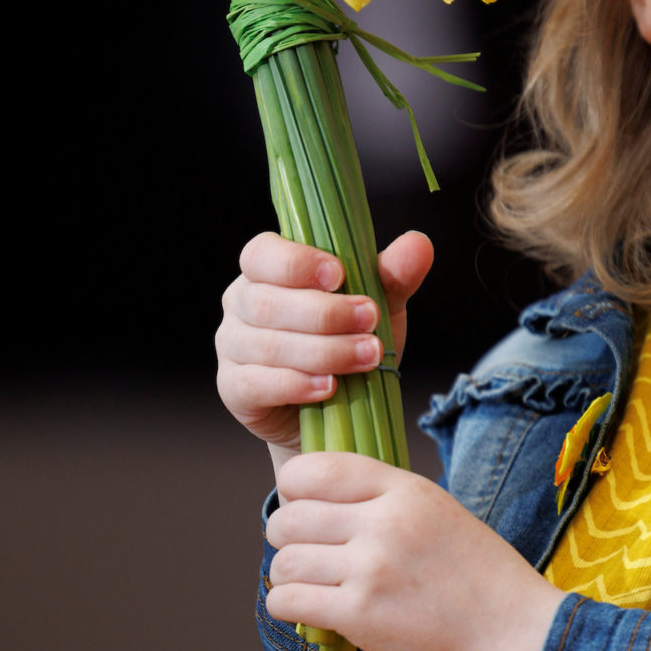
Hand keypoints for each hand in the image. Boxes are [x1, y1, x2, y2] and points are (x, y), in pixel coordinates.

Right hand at [216, 230, 433, 469]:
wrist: (337, 407)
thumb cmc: (350, 339)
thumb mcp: (378, 304)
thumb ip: (393, 274)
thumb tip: (418, 243)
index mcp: (267, 269)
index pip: (262, 253)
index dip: (296, 263)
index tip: (339, 276)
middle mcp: (241, 302)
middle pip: (268, 302)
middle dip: (325, 314)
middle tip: (370, 320)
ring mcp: (231, 346)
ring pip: (268, 345)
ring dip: (324, 351)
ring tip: (367, 356)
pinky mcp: (234, 388)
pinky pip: (257, 384)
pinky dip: (296, 385)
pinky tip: (329, 387)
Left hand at [265, 452, 567, 650]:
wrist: (512, 634)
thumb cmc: (482, 577)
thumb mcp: (441, 513)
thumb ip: (387, 500)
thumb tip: (326, 500)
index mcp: (407, 491)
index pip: (319, 468)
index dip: (294, 487)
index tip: (301, 504)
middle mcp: (385, 523)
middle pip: (290, 516)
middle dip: (286, 536)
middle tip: (306, 552)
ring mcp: (371, 569)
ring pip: (284, 561)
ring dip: (288, 575)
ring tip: (311, 584)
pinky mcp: (360, 616)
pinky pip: (287, 601)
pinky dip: (288, 606)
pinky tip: (312, 609)